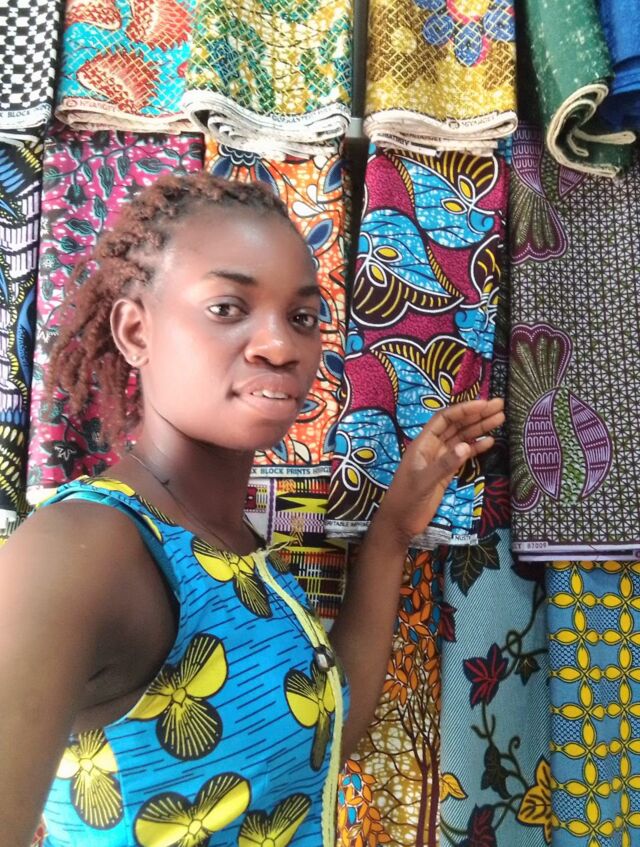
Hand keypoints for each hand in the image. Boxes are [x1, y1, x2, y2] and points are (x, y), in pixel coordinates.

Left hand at [372, 398, 504, 547]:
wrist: (400, 523)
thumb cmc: (406, 501)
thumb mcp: (424, 483)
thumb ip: (444, 465)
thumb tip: (466, 446)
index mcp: (422, 444)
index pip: (445, 419)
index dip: (464, 409)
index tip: (484, 404)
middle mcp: (432, 447)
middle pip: (457, 425)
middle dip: (477, 414)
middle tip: (500, 405)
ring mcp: (440, 459)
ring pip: (462, 438)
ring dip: (480, 428)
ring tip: (501, 418)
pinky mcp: (446, 472)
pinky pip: (463, 455)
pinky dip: (476, 448)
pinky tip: (490, 442)